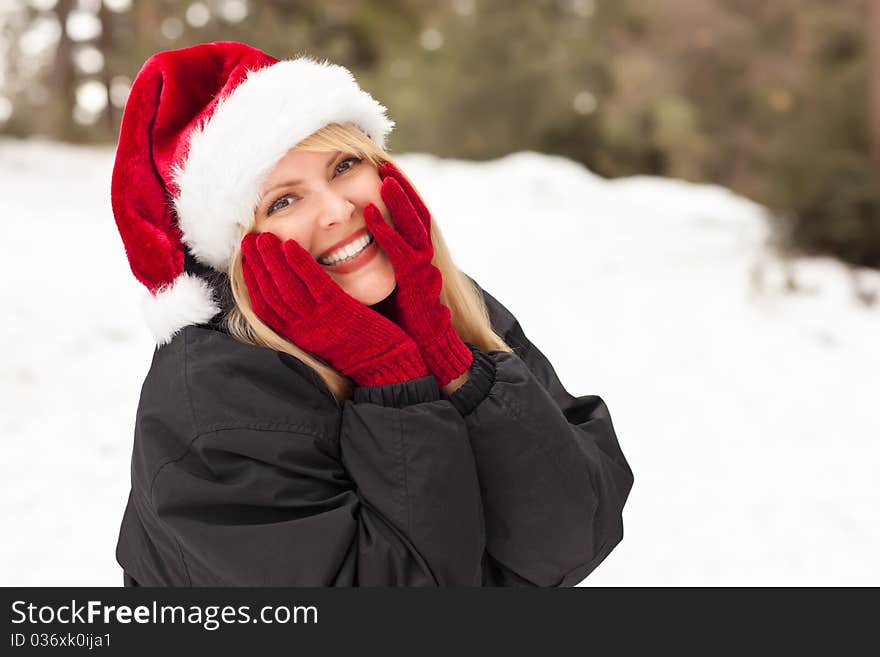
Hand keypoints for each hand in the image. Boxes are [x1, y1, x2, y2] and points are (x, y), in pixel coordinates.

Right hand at [240, 231, 427, 386]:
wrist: (386, 366)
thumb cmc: (359, 347)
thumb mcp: (324, 334)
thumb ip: (308, 317)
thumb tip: (295, 292)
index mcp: (297, 335)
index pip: (263, 306)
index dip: (252, 280)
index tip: (246, 258)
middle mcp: (303, 329)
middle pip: (270, 294)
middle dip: (257, 265)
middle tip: (248, 240)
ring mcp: (320, 320)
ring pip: (286, 288)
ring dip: (272, 260)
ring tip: (264, 237)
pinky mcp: (340, 311)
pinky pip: (314, 284)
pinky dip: (300, 264)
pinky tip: (290, 245)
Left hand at [363, 162, 472, 386]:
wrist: (422, 358)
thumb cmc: (401, 326)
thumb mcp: (388, 290)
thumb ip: (378, 269)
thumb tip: (348, 254)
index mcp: (414, 261)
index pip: (408, 220)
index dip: (398, 196)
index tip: (382, 172)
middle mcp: (423, 262)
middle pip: (416, 215)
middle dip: (402, 188)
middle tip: (384, 162)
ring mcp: (424, 272)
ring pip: (415, 227)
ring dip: (399, 200)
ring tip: (383, 177)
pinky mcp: (419, 287)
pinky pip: (403, 253)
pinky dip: (386, 232)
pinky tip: (368, 216)